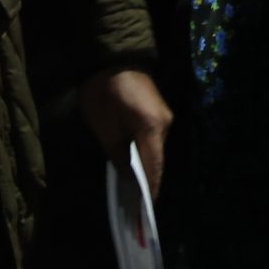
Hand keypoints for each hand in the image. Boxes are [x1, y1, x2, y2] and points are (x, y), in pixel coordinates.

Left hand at [78, 68, 173, 198]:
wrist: (112, 55)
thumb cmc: (103, 90)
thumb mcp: (103, 125)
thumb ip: (116, 154)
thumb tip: (128, 178)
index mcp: (152, 128)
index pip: (153, 168)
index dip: (149, 191)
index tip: (144, 214)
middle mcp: (165, 124)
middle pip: (158, 160)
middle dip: (148, 184)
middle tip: (137, 207)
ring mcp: (165, 117)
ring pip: (157, 151)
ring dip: (147, 169)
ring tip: (135, 191)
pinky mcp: (159, 112)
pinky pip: (154, 140)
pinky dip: (147, 155)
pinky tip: (136, 165)